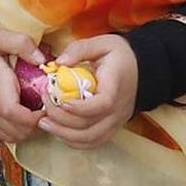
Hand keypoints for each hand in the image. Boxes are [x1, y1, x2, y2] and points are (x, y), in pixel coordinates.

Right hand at [0, 25, 42, 142]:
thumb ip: (21, 43)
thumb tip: (43, 59)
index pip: (13, 112)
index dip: (34, 114)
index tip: (46, 103)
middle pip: (19, 130)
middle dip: (39, 122)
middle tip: (46, 104)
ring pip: (14, 136)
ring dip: (30, 128)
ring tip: (36, 110)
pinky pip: (5, 135)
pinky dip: (18, 131)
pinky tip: (23, 115)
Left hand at [37, 30, 138, 150]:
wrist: (141, 69)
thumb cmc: (120, 56)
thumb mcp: (102, 43)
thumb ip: (80, 50)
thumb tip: (58, 63)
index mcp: (116, 86)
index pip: (103, 104)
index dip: (80, 107)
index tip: (61, 101)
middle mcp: (118, 109)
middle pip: (91, 127)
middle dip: (61, 120)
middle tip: (44, 105)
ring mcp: (116, 121)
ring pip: (90, 139)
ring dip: (64, 134)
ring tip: (44, 123)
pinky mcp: (112, 128)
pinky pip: (93, 142)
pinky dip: (74, 141)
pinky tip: (59, 131)